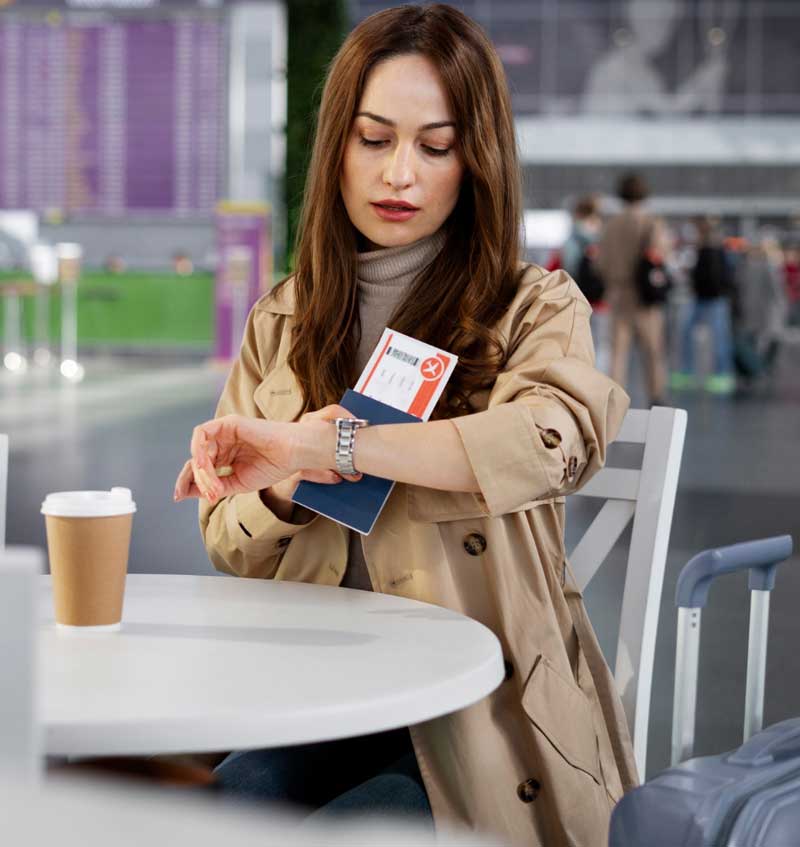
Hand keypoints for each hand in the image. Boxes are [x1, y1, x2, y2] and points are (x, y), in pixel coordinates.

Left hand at [173, 405, 360, 503]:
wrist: (292, 455)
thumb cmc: (272, 468)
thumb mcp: (237, 484)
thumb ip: (214, 487)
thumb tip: (186, 492)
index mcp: (228, 456)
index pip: (201, 468)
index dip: (188, 482)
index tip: (179, 496)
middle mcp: (224, 443)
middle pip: (196, 459)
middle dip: (191, 478)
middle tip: (192, 492)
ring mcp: (225, 432)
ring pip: (198, 449)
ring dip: (199, 469)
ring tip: (210, 484)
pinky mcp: (228, 423)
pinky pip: (202, 434)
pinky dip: (199, 450)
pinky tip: (205, 466)